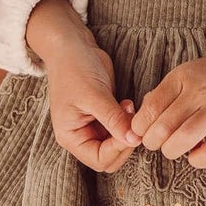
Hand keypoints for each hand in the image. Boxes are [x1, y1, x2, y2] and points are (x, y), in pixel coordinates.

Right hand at [42, 36, 142, 174]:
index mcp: (71, 137)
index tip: (131, 129)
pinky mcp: (105, 115)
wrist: (72, 45)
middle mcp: (82, 136)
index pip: (100, 159)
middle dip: (125, 141)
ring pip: (118, 143)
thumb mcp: (94, 95)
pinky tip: (128, 104)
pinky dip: (129, 121)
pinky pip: (121, 128)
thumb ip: (114, 119)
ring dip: (129, 130)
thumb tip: (135, 140)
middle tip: (132, 118)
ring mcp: (94, 126)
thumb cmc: (74, 68)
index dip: (118, 148)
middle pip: (110, 157)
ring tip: (129, 106)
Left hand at [128, 39, 205, 169]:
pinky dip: (196, 160)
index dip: (140, 126)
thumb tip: (141, 118)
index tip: (144, 131)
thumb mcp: (190, 72)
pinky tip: (196, 153)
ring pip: (181, 140)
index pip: (149, 108)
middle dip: (152, 142)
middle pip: (161, 127)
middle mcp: (198, 93)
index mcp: (183, 77)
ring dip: (170, 151)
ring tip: (174, 149)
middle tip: (158, 142)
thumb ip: (166, 92)